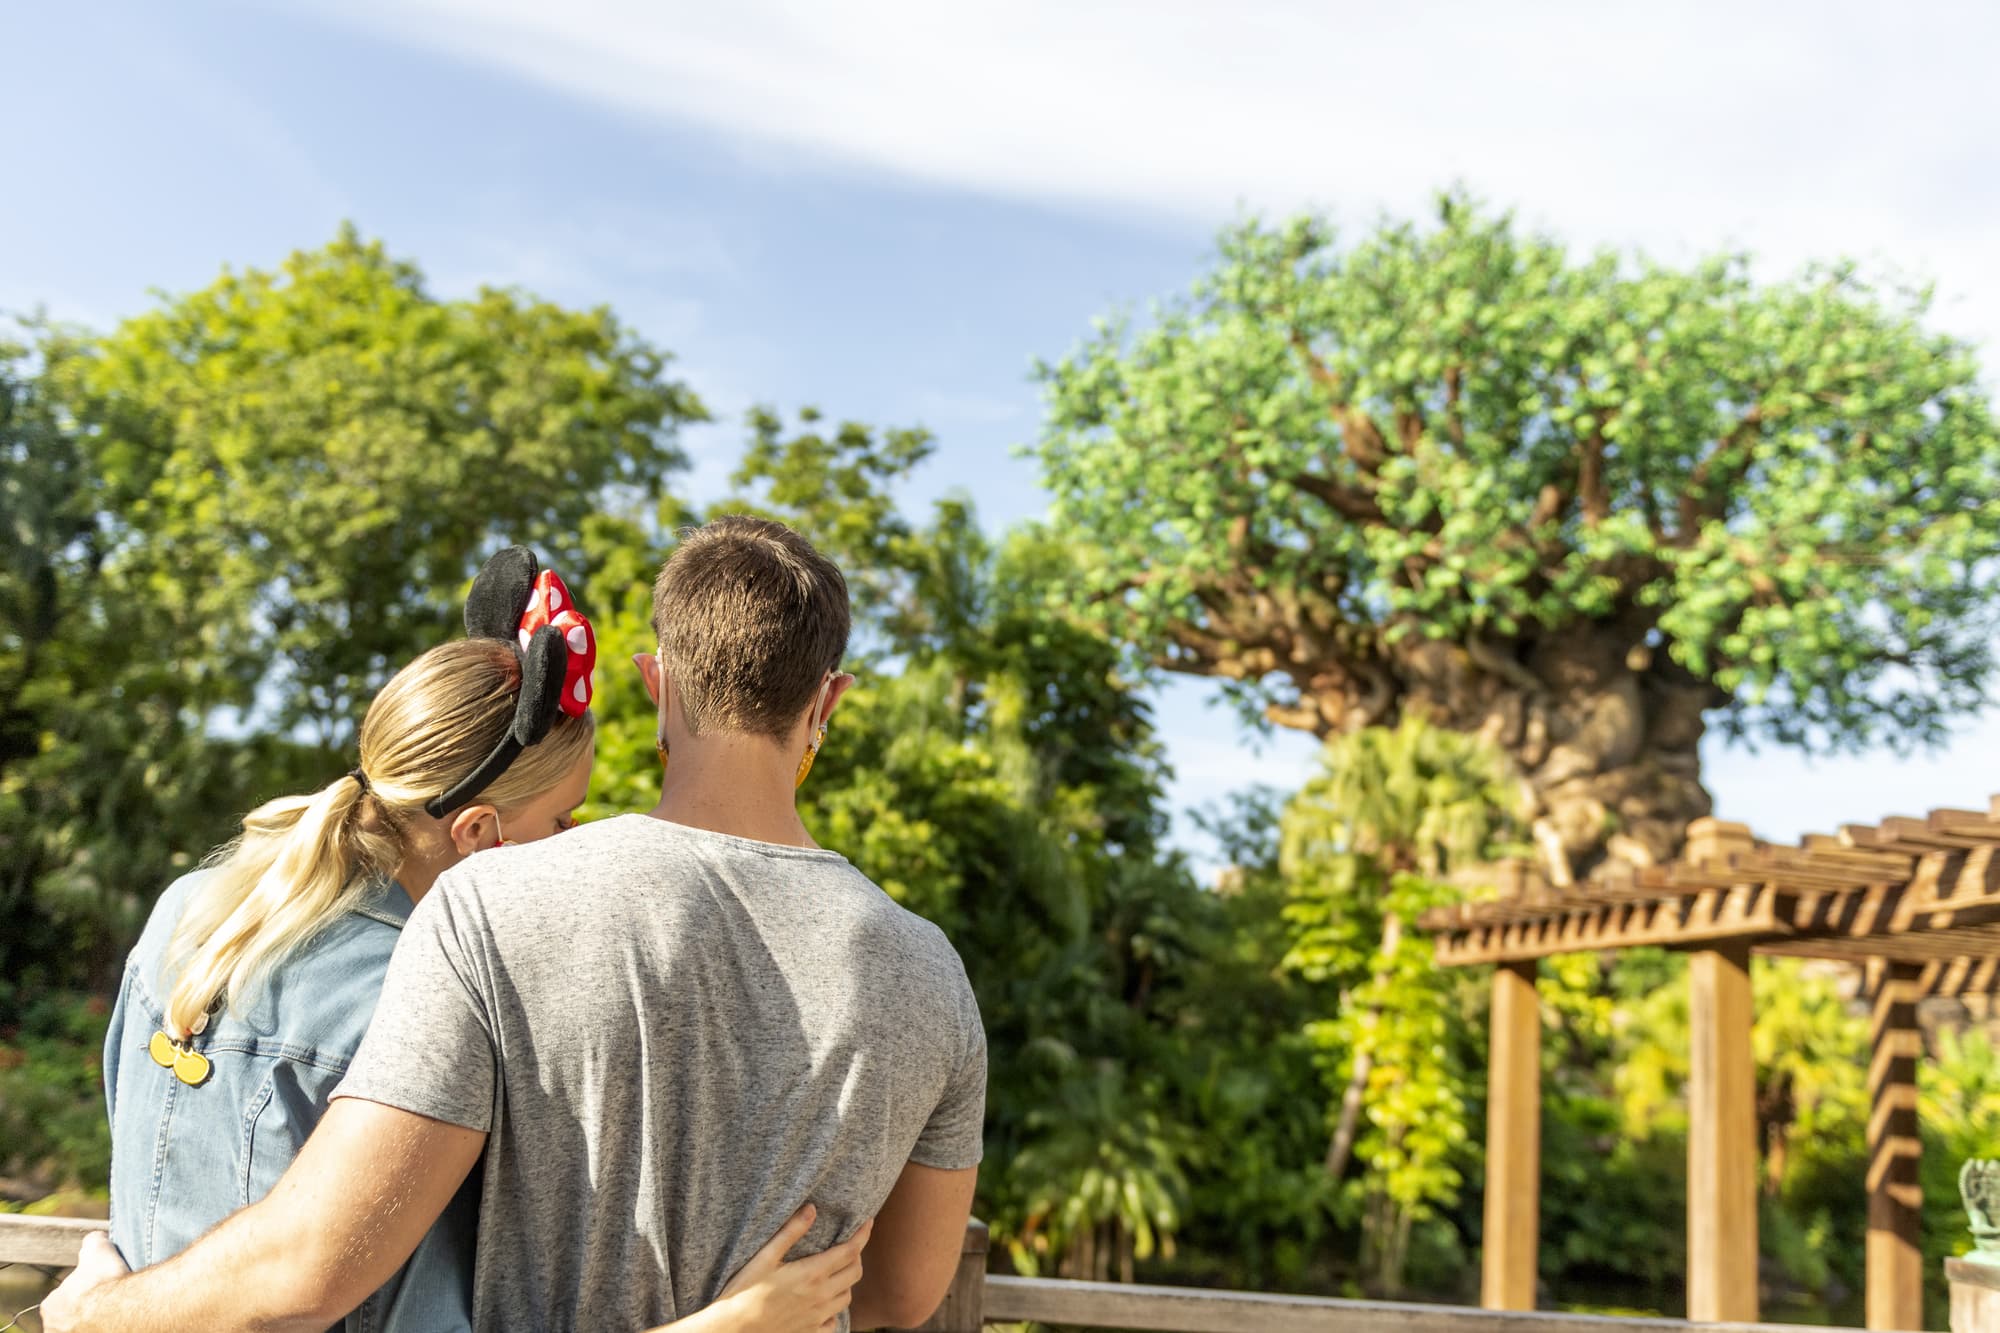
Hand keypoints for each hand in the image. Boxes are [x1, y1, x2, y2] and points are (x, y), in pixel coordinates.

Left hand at [39, 1232, 129, 1331]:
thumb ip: (92, 1242)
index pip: (64, 1296)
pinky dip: (105, 1326)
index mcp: (50, 1306)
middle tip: (108, 1299)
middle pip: (71, 1314)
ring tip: (115, 1310)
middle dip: (87, 1307)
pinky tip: (116, 1320)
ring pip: (82, 1326)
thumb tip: (93, 1238)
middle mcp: (54, 1327)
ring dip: (95, 1320)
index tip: (99, 1286)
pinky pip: (99, 1329)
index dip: (83, 1289)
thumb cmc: (105, 1281)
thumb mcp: (98, 1249)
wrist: (123, 1309)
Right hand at [712, 1204, 872, 1332]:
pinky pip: (833, 1321)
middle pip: (855, 1272)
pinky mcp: (810, 1332)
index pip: (850, 1251)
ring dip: (847, 1281)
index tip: (868, 1222)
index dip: (863, 1234)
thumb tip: (812, 1209)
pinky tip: (824, 1302)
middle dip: (856, 1255)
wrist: (734, 1329)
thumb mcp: (765, 1257)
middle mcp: (821, 1296)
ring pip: (848, 1297)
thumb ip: (791, 1232)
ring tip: (836, 1271)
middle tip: (848, 1245)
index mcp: (812, 1273)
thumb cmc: (745, 1291)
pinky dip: (834, 1309)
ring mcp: (817, 1317)